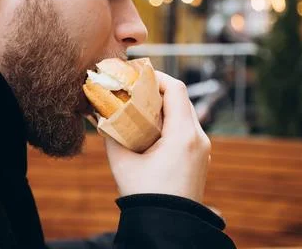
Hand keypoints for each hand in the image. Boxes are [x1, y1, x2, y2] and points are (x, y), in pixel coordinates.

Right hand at [104, 71, 210, 202]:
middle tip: (135, 90)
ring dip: (166, 107)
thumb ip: (110, 134)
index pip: (176, 89)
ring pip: (186, 114)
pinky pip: (188, 129)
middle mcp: (199, 138)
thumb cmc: (145, 195)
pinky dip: (172, 122)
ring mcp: (203, 149)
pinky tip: (153, 130)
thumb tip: (99, 114)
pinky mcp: (201, 158)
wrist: (168, 226)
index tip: (138, 75)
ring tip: (142, 109)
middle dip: (158, 91)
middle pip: (182, 99)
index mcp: (183, 135)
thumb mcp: (121, 162)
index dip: (157, 77)